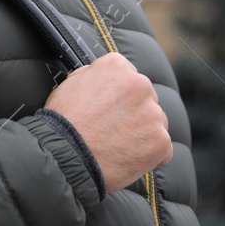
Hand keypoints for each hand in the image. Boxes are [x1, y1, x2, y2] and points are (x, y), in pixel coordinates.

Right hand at [43, 53, 170, 192]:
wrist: (66, 156)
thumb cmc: (63, 122)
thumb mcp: (70, 84)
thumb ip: (94, 76)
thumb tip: (107, 79)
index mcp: (117, 67)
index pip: (128, 75)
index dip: (118, 94)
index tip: (109, 107)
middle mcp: (140, 85)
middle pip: (146, 97)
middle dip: (134, 111)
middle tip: (113, 128)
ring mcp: (153, 114)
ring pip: (156, 122)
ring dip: (143, 131)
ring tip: (119, 145)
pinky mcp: (161, 141)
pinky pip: (162, 147)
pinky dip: (149, 154)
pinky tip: (127, 158)